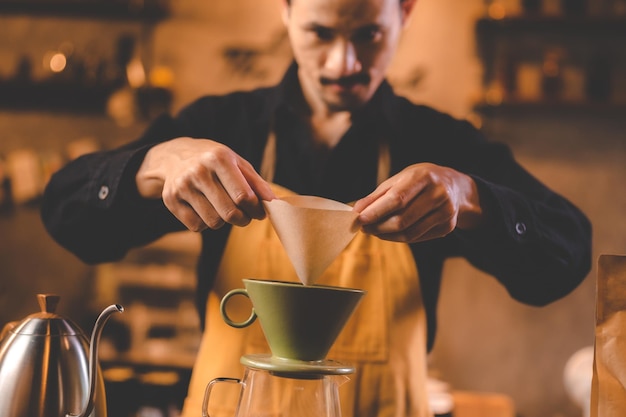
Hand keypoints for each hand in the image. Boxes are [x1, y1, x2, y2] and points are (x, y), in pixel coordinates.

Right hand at [136, 137, 274, 230]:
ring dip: (223, 222)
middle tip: (244, 217)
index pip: (243, 196)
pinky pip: (196, 226)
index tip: (259, 212)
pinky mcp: (170, 200)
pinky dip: (205, 223)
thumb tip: (275, 203)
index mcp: (219, 158)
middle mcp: (198, 171)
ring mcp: (182, 186)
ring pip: (213, 222)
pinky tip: (205, 209)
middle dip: (243, 220)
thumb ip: (257, 184)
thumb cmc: (216, 162)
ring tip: (223, 209)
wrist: (176, 156)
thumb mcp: (238, 164)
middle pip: (229, 213)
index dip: (256, 209)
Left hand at [352, 163, 482, 242]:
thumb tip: (357, 210)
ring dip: (386, 235)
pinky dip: (399, 238)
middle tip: (364, 228)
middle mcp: (438, 194)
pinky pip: (417, 237)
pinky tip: (390, 233)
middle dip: (378, 227)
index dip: (375, 212)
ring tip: (374, 231)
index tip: (358, 219)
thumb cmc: (421, 180)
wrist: (455, 186)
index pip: (397, 199)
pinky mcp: (448, 227)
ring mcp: (446, 212)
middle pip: (402, 220)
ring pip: (409, 233)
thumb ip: (378, 195)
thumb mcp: (400, 178)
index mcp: (424, 177)